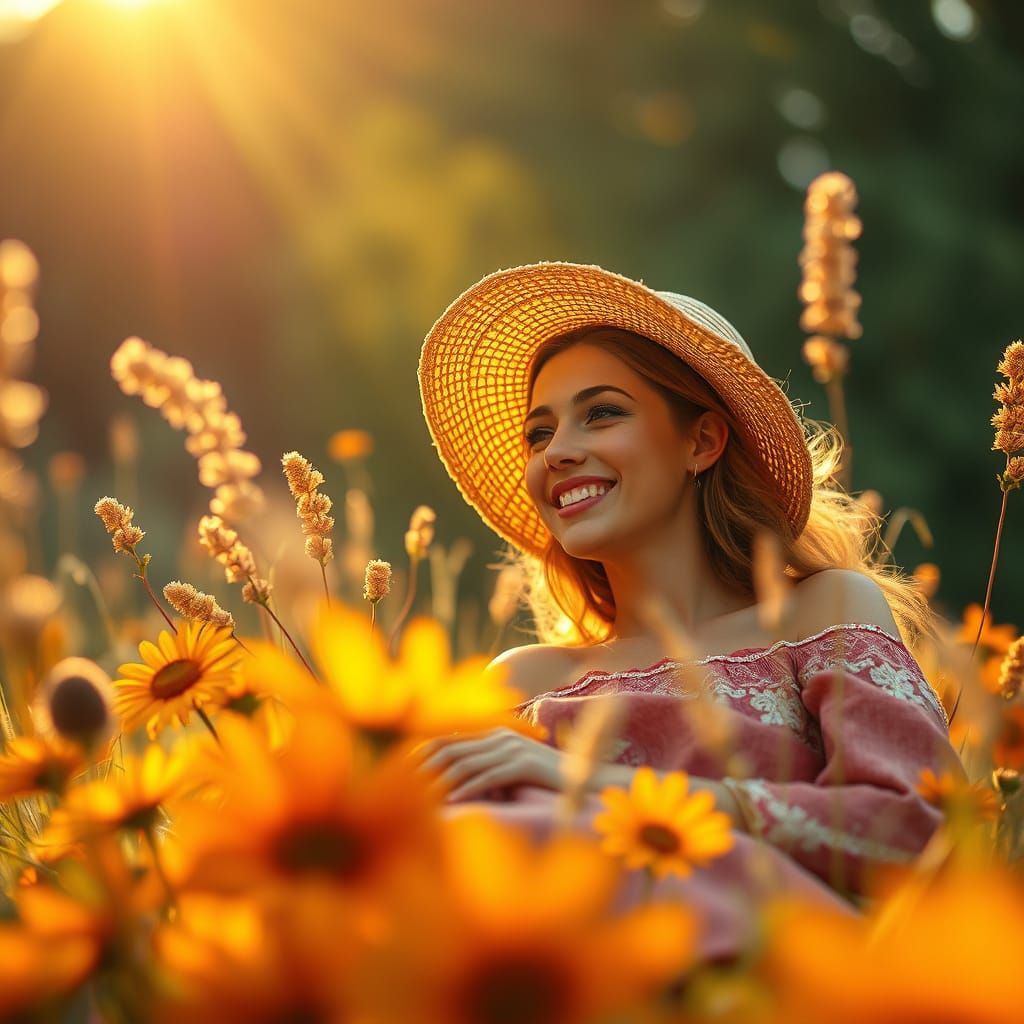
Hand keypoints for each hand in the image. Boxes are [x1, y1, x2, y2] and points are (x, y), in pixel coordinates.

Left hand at [412, 727, 563, 802]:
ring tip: (421, 798)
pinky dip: (468, 789)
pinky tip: (453, 801)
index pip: (449, 737)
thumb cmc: (543, 780)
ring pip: (467, 763)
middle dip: (426, 767)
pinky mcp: (524, 764)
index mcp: (493, 733)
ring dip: (442, 781)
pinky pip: (489, 776)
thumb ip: (485, 767)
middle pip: (453, 749)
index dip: (423, 751)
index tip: (399, 768)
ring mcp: (512, 748)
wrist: (583, 778)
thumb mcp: (510, 769)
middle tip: (402, 785)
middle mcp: (499, 735)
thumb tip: (453, 781)